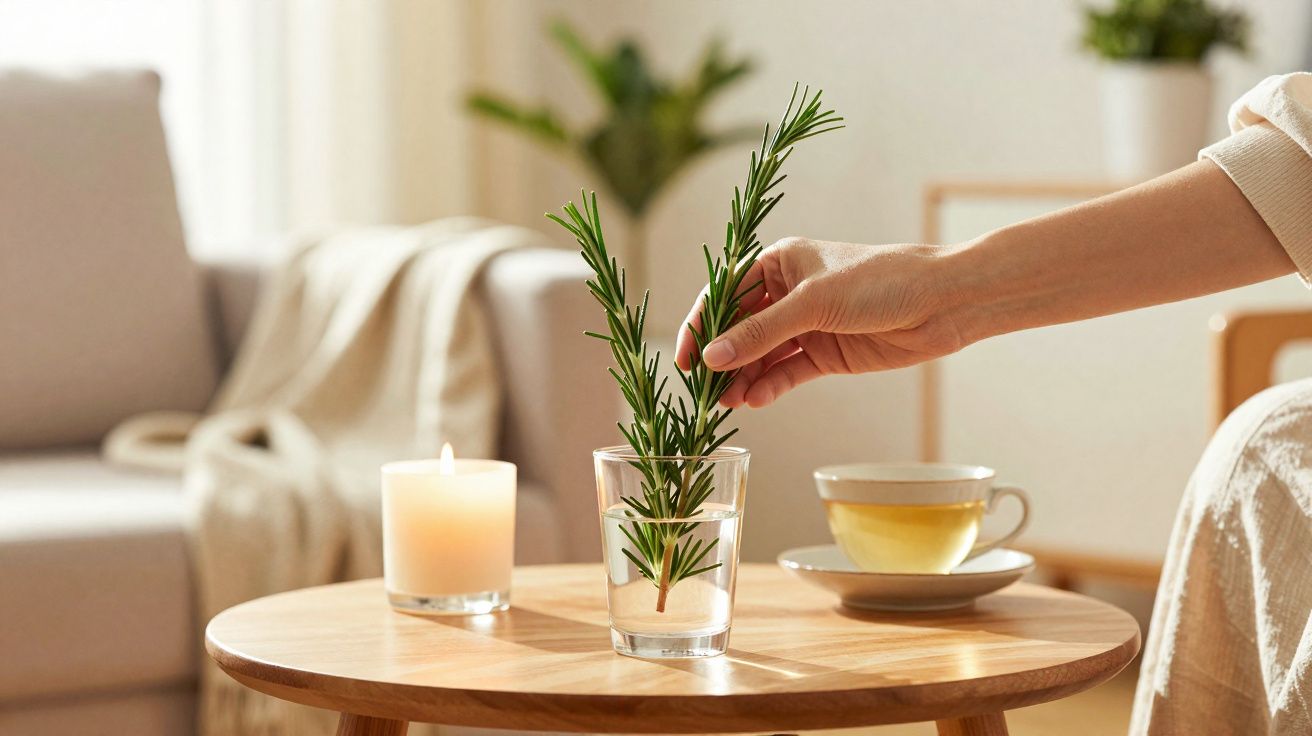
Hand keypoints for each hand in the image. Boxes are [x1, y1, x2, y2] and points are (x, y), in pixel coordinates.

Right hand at [675, 237, 967, 408]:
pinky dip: (769, 387)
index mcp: (779, 263)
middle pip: (740, 329)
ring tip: (727, 404)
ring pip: (761, 356)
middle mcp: (788, 294)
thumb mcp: (813, 304)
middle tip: (704, 391)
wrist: (941, 303)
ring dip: (743, 379)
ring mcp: (806, 326)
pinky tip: (755, 401)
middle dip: (722, 359)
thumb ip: (762, 333)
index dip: (701, 325)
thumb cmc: (879, 282)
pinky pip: (786, 373)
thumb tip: (713, 358)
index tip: (685, 359)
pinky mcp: (825, 354)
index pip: (725, 295)